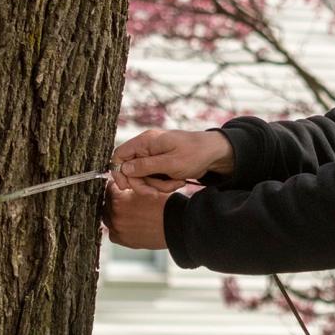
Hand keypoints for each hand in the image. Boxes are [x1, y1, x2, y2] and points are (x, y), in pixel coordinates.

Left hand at [102, 179, 169, 248]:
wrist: (176, 224)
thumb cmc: (165, 204)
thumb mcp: (148, 187)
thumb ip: (132, 183)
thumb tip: (122, 180)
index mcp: (119, 200)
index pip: (109, 188)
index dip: (116, 186)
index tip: (121, 187)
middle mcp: (115, 215)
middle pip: (107, 203)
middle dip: (115, 200)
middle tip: (125, 199)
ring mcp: (118, 229)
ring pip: (109, 218)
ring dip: (115, 213)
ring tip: (128, 211)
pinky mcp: (124, 240)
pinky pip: (114, 233)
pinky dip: (119, 228)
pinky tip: (129, 224)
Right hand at [110, 129, 233, 193]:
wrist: (215, 154)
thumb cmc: (194, 154)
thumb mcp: (170, 163)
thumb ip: (145, 166)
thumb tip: (123, 169)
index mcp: (146, 141)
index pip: (119, 155)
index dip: (119, 172)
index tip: (127, 187)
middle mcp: (147, 147)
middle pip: (131, 171)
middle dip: (145, 184)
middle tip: (156, 193)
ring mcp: (154, 156)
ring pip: (144, 178)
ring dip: (158, 186)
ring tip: (176, 182)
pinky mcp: (161, 165)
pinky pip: (155, 179)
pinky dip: (165, 184)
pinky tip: (178, 181)